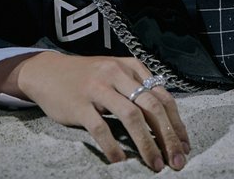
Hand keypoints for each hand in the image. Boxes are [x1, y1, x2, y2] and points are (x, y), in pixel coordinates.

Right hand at [0, 52, 189, 171]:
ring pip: (131, 117)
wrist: (48, 71)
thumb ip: (138, 87)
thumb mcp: (116, 73)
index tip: (184, 146)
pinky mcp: (80, 104)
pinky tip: (120, 162)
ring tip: (156, 165)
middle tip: (177, 162)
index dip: (176, 123)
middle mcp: (118, 74)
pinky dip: (113, 147)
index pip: (162, 96)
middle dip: (168, 136)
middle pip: (151, 107)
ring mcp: (98, 88)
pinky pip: (101, 128)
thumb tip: (166, 119)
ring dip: (147, 144)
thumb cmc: (88, 76)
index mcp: (131, 67)